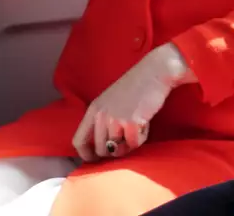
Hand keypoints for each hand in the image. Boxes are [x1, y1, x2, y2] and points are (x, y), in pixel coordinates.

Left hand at [71, 43, 194, 161]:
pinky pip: (134, 144)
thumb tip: (104, 148)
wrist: (155, 72)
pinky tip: (145, 123)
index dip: (86, 155)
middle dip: (114, 151)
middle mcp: (100, 116)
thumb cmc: (136, 87)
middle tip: (127, 140)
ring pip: (117, 150)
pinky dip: (141, 138)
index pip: (78, 141)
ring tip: (137, 126)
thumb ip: (104, 121)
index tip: (96, 160)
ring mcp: (114, 120)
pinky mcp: (130, 123)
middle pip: (100, 150)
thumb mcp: (111, 101)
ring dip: (129, 144)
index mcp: (93, 109)